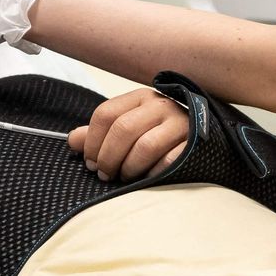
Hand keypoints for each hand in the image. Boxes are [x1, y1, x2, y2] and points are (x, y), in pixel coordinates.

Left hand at [70, 88, 189, 181]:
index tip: (90, 161)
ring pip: (145, 145)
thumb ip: (100, 134)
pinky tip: (148, 177)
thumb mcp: (128, 127)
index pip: (106, 113)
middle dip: (108, 157)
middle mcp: (161, 105)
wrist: (201, 140)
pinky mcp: (194, 144)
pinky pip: (168, 161)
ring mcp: (181, 123)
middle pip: (123, 129)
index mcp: (141, 97)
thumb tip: (73, 140)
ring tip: (126, 176)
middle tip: (104, 174)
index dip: (92, 141)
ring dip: (129, 167)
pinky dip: (153, 173)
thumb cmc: (158, 134)